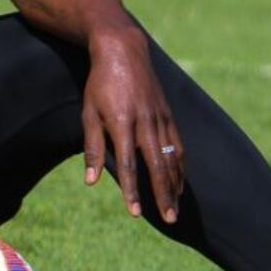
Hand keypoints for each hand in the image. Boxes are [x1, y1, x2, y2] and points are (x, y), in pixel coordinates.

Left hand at [80, 31, 184, 222]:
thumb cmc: (100, 84)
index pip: (128, 164)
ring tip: (176, 208)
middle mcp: (145, 123)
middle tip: (170, 219)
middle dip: (164, 195)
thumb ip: (92, 148)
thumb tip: (90, 181)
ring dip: (175, 185)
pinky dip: (181, 166)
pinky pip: (179, 145)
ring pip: (172, 157)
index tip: (135, 213)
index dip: (132, 190)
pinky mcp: (169, 114)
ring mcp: (160, 118)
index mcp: (122, 123)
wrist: (124, 51)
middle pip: (158, 166)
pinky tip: (180, 181)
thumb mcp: (89, 113)